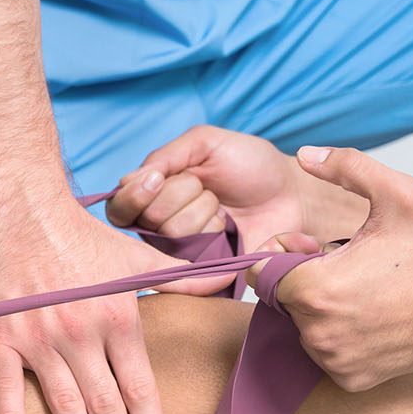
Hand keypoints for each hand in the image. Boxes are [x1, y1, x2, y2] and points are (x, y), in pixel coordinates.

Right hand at [0, 202, 232, 413]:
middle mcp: (80, 332)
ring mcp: (38, 338)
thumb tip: (230, 279)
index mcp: (118, 317)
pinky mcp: (0, 338)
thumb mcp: (136, 257)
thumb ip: (182, 277)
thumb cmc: (82, 237)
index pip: (139, 386)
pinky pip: (5, 388)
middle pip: (106, 405)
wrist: (23, 211)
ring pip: (64, 404)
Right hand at [105, 125, 365, 244]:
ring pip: (169, 234)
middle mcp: (160, 224)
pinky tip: (226, 229)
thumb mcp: (204, 143)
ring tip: (223, 208)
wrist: (292, 194)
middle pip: (145, 218)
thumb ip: (164, 156)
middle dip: (182, 194)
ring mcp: (180, 250)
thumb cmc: (251, 165)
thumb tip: (128, 181)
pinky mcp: (201, 270)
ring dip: (202, 212)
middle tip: (208, 188)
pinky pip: (188, 260)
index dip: (136, 192)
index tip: (159, 178)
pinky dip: (211, 235)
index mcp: (154, 193)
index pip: (120, 204)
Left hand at [247, 146, 412, 390]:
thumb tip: (304, 154)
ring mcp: (334, 360)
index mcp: (315, 289)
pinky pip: (326, 353)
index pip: (263, 273)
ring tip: (364, 289)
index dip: (284, 256)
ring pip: (303, 328)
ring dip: (321, 309)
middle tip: (348, 265)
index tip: (316, 247)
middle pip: (283, 301)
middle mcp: (317, 332)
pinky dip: (341, 336)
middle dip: (304, 280)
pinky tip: (373, 316)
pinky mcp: (351, 379)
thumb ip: (346, 168)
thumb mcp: (398, 193)